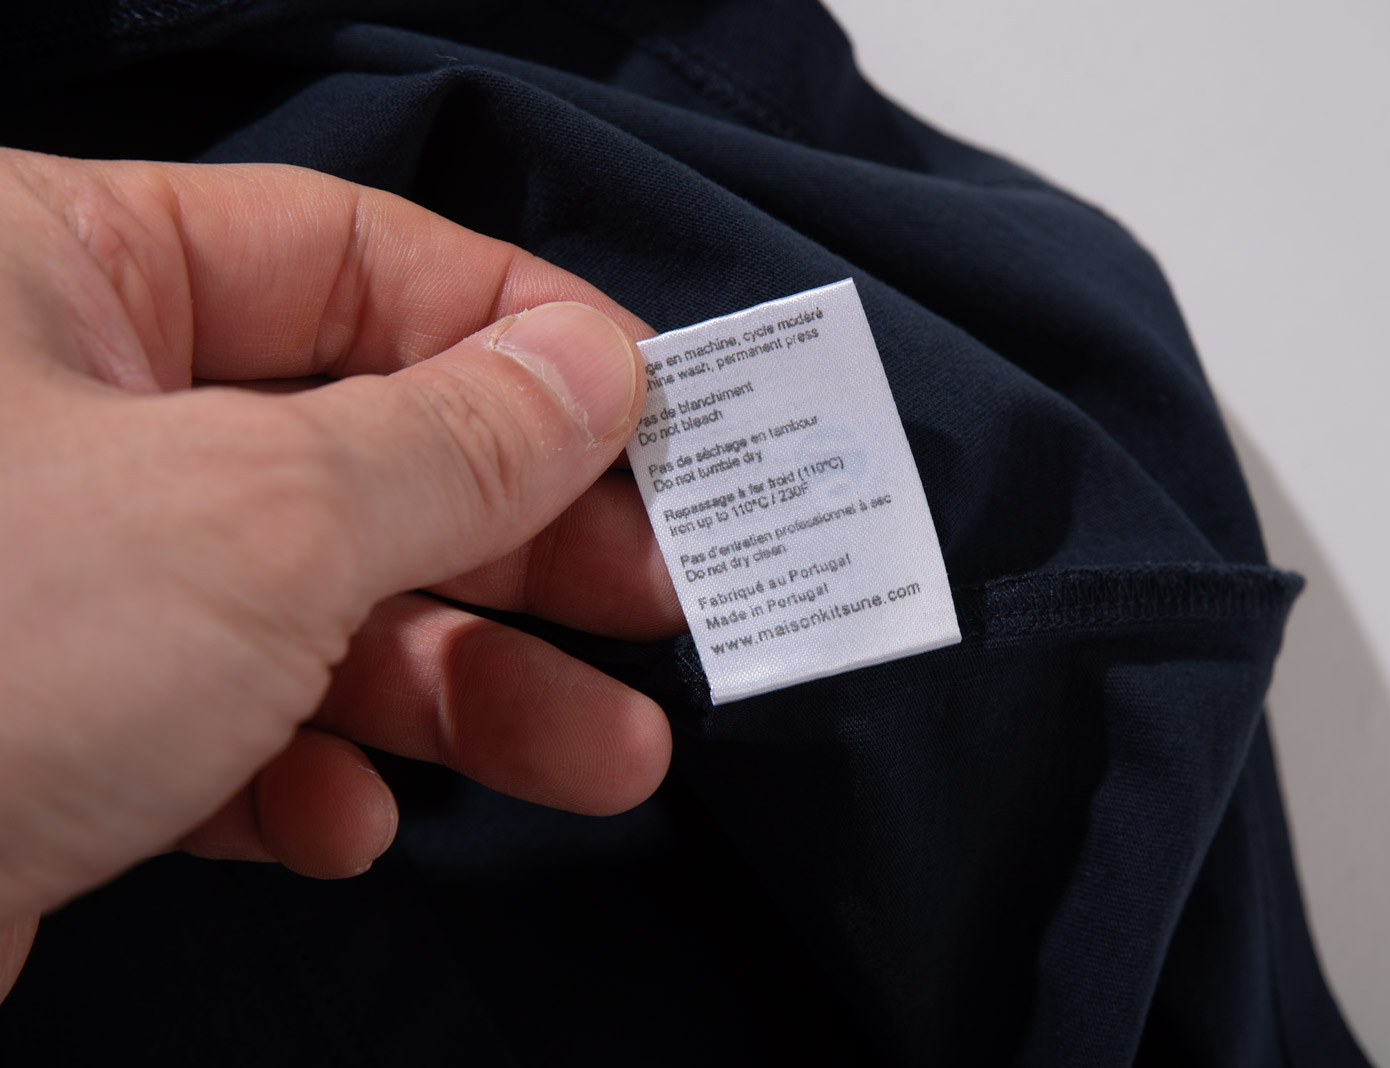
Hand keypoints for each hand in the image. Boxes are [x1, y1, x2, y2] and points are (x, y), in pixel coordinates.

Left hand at [0, 150, 684, 992]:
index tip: (658, 416)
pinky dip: (310, 776)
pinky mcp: (55, 726)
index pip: (358, 259)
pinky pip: (229, 724)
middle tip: (665, 599)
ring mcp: (66, 580)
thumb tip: (596, 364)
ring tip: (602, 758)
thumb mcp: (264, 515)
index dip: (527, 333)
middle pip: (365, 449)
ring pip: (319, 608)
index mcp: (69, 277)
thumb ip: (457, 438)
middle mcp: (66, 416)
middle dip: (528, 544)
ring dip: (467, 692)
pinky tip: (346, 824)